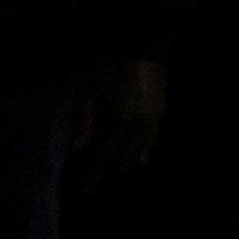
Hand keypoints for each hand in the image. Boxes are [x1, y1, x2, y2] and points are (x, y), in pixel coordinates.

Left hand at [70, 57, 166, 188]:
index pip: (101, 156)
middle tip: (93, 190)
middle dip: (105, 175)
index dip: (92, 175)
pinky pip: (151, 141)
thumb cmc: (108, 65)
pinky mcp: (160, 114)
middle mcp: (135, 124)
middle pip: (119, 160)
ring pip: (136, 153)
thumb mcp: (89, 91)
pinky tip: (138, 162)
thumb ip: (85, 122)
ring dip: (123, 166)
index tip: (84, 191)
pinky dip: (141, 153)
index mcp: (115, 118)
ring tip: (113, 179)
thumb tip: (78, 149)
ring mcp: (150, 120)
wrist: (141, 46)